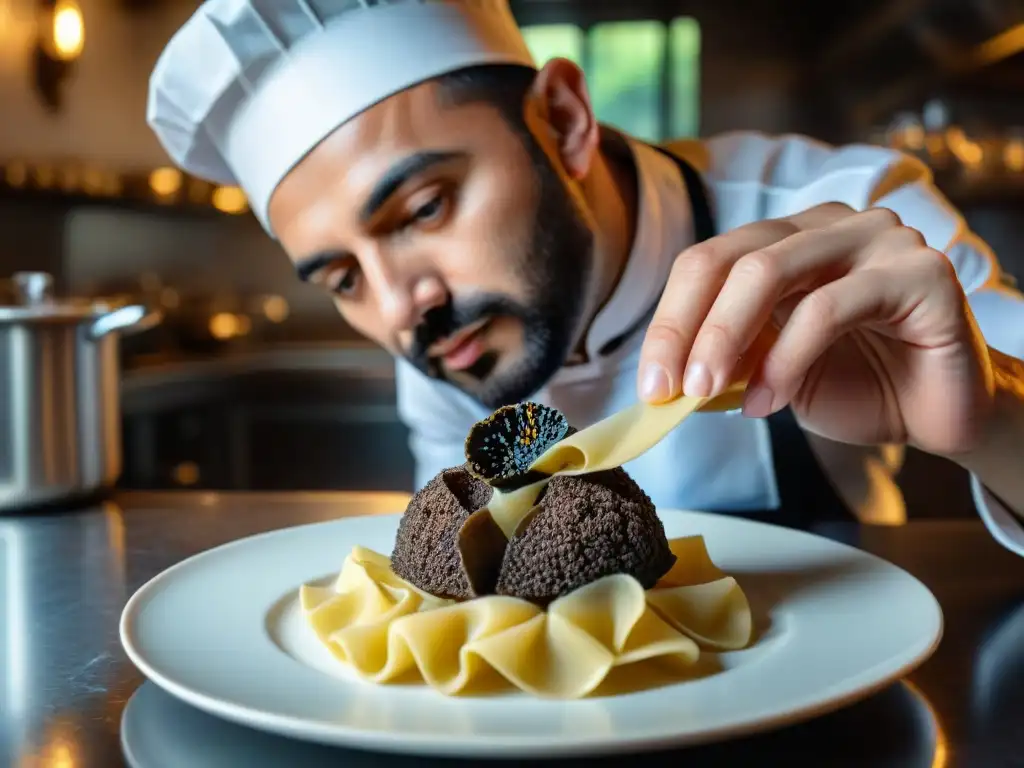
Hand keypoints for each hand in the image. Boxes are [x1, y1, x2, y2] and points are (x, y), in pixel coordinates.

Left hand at [637, 202, 996, 456]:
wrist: (939, 413)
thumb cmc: (856, 385)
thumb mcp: (770, 371)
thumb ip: (726, 359)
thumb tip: (663, 375)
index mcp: (788, 238)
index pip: (708, 261)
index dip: (669, 320)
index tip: (650, 383)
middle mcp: (829, 225)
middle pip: (730, 259)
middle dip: (686, 328)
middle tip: (669, 389)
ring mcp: (877, 239)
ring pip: (770, 272)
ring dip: (725, 339)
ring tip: (707, 393)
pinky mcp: (920, 272)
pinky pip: (827, 308)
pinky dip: (785, 359)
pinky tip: (768, 400)